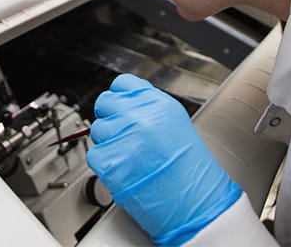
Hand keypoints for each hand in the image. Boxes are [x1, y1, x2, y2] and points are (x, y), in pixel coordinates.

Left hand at [87, 74, 240, 245]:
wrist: (196, 206)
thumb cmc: (190, 172)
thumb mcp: (175, 123)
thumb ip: (149, 108)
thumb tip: (126, 103)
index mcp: (157, 103)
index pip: (122, 84)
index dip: (119, 97)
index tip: (120, 107)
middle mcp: (139, 116)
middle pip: (104, 103)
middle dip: (110, 118)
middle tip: (122, 135)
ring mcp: (123, 137)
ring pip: (97, 129)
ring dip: (108, 142)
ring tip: (129, 157)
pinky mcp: (110, 162)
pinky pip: (94, 154)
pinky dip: (104, 164)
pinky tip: (124, 170)